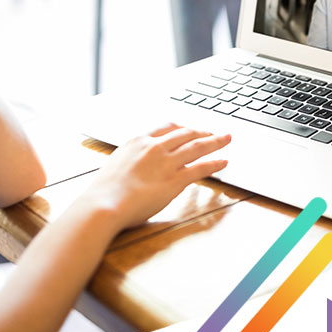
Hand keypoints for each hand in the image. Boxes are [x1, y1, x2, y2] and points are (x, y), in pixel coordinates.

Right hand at [80, 123, 230, 231]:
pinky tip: (223, 162)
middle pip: (185, 133)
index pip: (166, 128)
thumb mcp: (116, 164)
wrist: (104, 203)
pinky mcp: (174, 180)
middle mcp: (154, 147)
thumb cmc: (105, 191)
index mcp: (138, 141)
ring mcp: (166, 163)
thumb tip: (137, 166)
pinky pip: (200, 168)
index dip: (182, 128)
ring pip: (197, 146)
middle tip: (214, 132)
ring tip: (226, 139)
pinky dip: (215, 163)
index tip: (190, 129)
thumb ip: (131, 160)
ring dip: (215, 141)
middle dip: (202, 131)